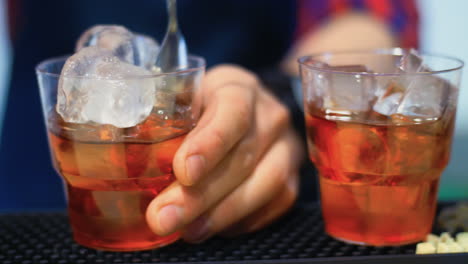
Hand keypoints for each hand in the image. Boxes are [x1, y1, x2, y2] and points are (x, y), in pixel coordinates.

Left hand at [146, 65, 303, 241]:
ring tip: (187, 231)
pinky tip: (212, 227)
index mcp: (239, 88)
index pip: (232, 111)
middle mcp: (270, 115)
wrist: (252, 110)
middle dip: (201, 193)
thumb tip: (123, 156)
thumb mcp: (187, 99)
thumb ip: (167, 118)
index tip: (182, 172)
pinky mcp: (291, 175)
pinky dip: (242, 220)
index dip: (210, 143)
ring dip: (222, 213)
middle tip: (164, 217)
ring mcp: (286, 147)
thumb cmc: (208, 107)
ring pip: (265, 183)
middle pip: (242, 155)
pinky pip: (275, 202)